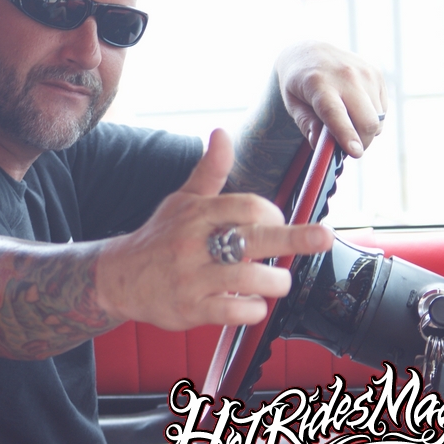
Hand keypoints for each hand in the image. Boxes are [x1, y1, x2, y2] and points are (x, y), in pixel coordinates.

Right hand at [97, 130, 332, 329]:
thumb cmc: (159, 237)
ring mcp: (193, 278)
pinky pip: (235, 310)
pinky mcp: (191, 308)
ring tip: (274, 282)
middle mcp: (194, 244)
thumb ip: (209, 170)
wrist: (119, 277)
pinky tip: (250, 302)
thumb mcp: (181, 200)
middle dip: (295, 238)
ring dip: (275, 283)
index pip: (247, 206)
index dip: (272, 213)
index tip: (276, 222)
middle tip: (323, 237)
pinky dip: (253, 309)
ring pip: (251, 279)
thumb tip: (222, 133)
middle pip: (254, 238)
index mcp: (197, 215)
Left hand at [275, 41, 386, 157]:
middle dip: (361, 143)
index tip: (355, 153)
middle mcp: (346, 76)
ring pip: (377, 118)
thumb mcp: (292, 103)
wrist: (312, 51)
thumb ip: (306, 124)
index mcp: (318, 83)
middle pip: (366, 121)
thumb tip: (322, 146)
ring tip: (346, 125)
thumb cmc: (299, 83)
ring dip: (365, 131)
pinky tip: (354, 109)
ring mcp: (365, 73)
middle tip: (347, 150)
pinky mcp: (377, 74)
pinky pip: (382, 109)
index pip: (335, 113)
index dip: (346, 135)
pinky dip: (371, 118)